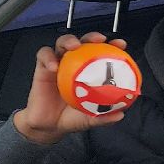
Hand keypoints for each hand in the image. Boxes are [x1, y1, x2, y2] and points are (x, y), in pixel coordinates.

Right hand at [12, 32, 129, 145]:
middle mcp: (75, 64)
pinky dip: (48, 58)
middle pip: (84, 42)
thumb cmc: (72, 116)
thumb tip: (120, 115)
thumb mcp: (91, 117)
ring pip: (63, 43)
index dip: (112, 45)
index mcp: (90, 71)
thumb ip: (104, 116)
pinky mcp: (42, 68)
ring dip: (69, 41)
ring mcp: (59, 64)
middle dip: (92, 37)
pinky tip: (54, 66)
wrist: (49, 126)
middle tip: (99, 40)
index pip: (102, 53)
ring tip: (74, 46)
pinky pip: (44, 56)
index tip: (121, 44)